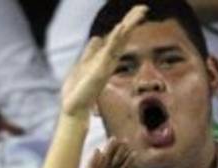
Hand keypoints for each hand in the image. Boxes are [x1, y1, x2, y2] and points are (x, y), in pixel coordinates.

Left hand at [60, 4, 147, 119]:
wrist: (74, 107)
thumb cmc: (79, 89)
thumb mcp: (84, 63)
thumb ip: (91, 51)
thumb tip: (97, 38)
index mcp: (105, 58)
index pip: (119, 37)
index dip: (127, 24)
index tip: (137, 12)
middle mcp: (109, 60)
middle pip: (124, 37)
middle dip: (133, 21)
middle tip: (144, 8)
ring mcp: (106, 65)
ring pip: (120, 42)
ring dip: (129, 26)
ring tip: (139, 13)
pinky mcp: (101, 70)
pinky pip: (110, 51)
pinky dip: (116, 39)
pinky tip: (121, 27)